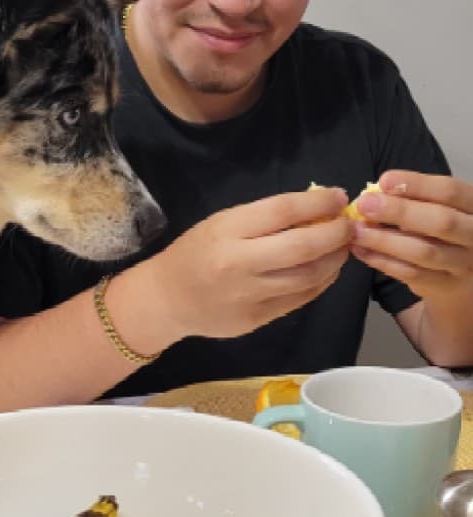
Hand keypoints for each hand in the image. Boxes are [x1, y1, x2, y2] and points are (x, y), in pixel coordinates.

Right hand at [144, 188, 351, 340]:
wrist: (167, 299)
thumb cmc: (196, 252)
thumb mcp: (221, 223)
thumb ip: (264, 217)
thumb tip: (316, 208)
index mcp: (227, 231)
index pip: (283, 210)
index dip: (318, 202)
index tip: (338, 197)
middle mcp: (239, 263)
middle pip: (303, 246)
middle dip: (336, 233)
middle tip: (349, 225)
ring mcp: (249, 295)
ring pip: (309, 276)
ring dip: (334, 259)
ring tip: (341, 247)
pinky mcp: (257, 319)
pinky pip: (300, 298)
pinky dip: (321, 282)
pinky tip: (326, 270)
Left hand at [349, 171, 472, 302]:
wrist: (465, 282)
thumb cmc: (446, 235)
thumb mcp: (441, 210)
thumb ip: (417, 200)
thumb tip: (377, 193)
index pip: (450, 191)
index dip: (417, 184)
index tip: (384, 181)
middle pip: (441, 222)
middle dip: (399, 212)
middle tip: (365, 205)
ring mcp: (463, 265)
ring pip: (423, 252)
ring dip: (384, 240)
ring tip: (356, 231)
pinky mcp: (445, 287)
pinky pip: (410, 273)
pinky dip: (382, 261)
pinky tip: (362, 250)